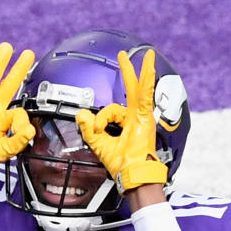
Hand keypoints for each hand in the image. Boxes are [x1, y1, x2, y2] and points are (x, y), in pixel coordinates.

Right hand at [0, 43, 35, 186]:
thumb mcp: (4, 151)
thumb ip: (18, 141)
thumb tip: (31, 130)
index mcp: (6, 119)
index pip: (19, 110)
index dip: (22, 119)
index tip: (25, 129)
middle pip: (9, 84)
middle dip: (19, 69)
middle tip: (29, 53)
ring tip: (7, 47)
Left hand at [76, 50, 167, 192]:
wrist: (131, 174)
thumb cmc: (121, 164)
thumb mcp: (99, 144)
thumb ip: (88, 129)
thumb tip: (80, 114)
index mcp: (127, 124)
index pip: (111, 111)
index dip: (100, 118)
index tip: (97, 129)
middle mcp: (136, 118)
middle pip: (132, 90)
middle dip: (128, 71)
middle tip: (122, 55)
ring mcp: (143, 117)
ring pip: (141, 90)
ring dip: (144, 71)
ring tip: (148, 55)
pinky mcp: (145, 118)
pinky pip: (145, 96)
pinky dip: (148, 81)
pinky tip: (149, 68)